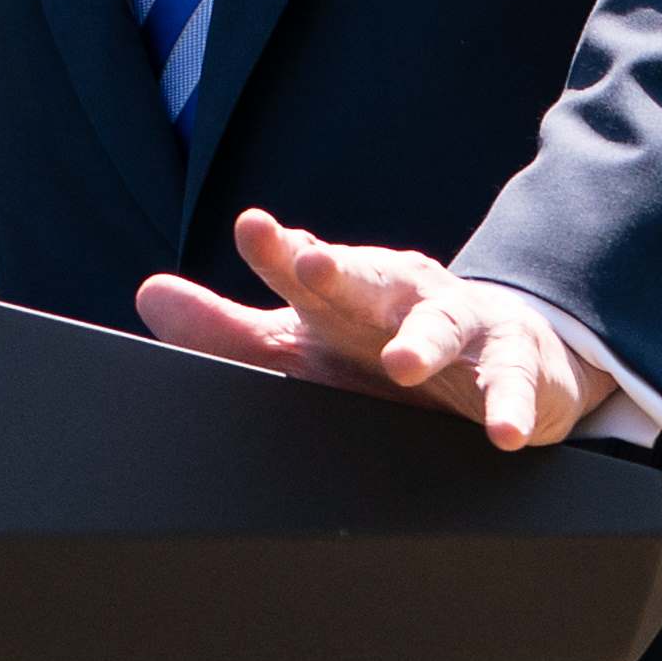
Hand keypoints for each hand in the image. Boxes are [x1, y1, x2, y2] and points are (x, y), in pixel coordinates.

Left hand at [135, 207, 598, 451]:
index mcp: (345, 291)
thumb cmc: (380, 348)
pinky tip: (502, 431)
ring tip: (404, 361)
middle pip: (370, 279)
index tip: (253, 229)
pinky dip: (509, 405)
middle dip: (343, 271)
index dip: (279, 250)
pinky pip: (512, 383)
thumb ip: (226, 328)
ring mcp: (461, 323)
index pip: (305, 266)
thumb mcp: (303, 341)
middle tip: (312, 266)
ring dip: (425, 339)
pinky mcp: (512, 363)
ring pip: (445, 322)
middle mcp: (400, 296)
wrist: (500, 354)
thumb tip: (149, 294)